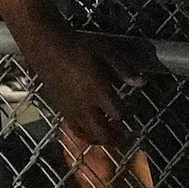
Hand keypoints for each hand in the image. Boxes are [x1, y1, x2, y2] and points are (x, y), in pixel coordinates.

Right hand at [15, 22, 135, 148]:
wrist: (46, 46)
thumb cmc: (78, 47)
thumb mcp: (106, 53)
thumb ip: (124, 70)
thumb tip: (142, 82)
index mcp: (98, 91)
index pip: (118, 113)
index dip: (127, 115)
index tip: (131, 112)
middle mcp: (85, 105)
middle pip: (102, 132)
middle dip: (115, 139)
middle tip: (125, 141)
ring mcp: (71, 109)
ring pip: (87, 134)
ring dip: (100, 139)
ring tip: (109, 139)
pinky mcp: (60, 109)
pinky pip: (74, 128)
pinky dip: (85, 133)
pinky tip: (89, 130)